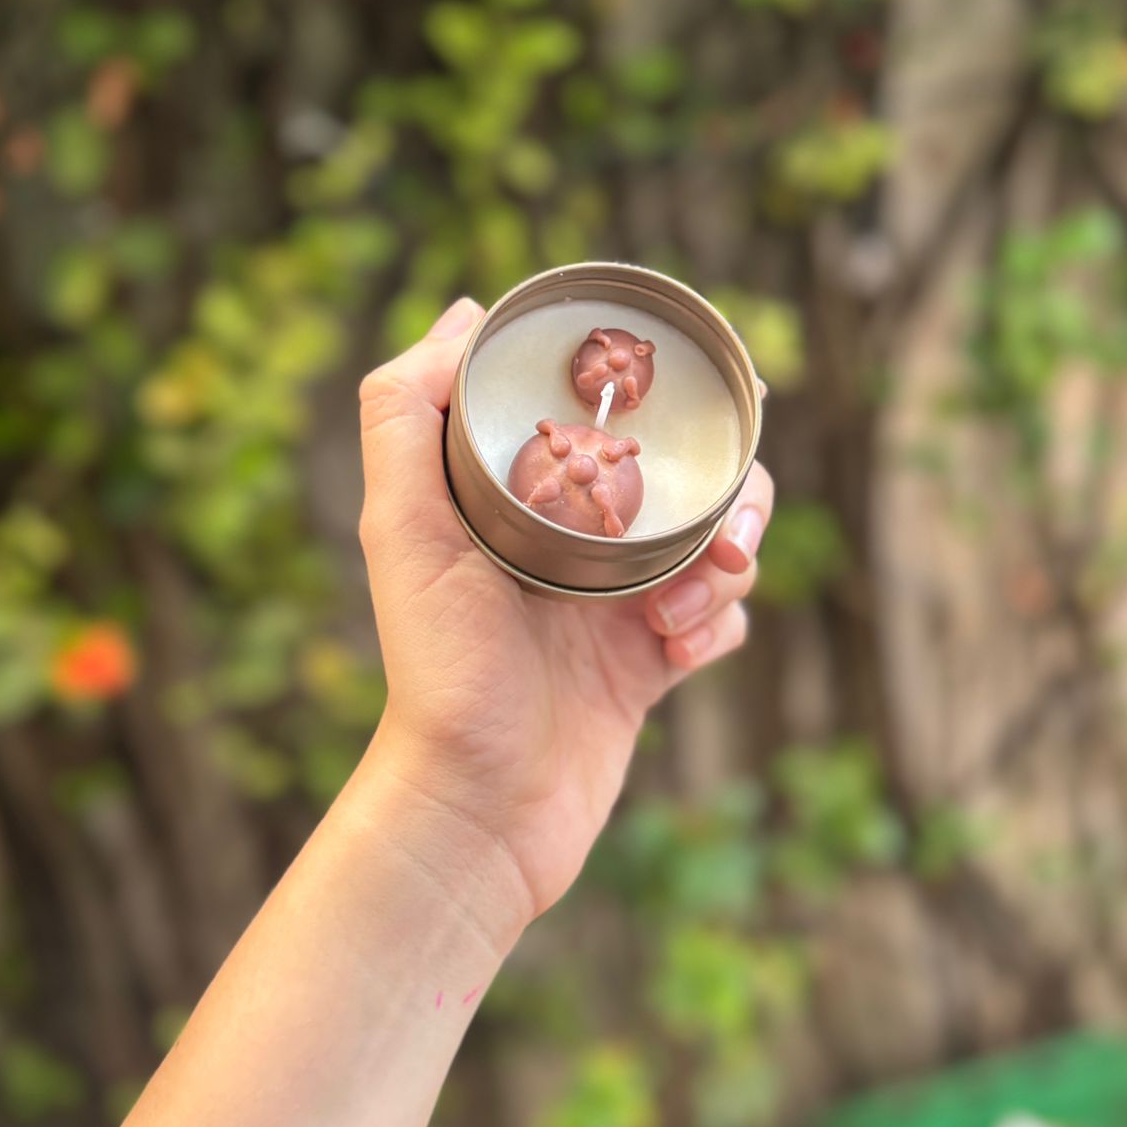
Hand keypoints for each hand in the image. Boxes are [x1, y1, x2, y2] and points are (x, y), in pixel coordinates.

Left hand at [357, 298, 773, 943]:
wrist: (478, 812)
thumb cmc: (438, 671)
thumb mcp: (402, 527)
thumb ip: (407, 415)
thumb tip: (463, 313)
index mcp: (519, 499)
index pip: (600, 415)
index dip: (651, 396)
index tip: (686, 393)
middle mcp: (570, 541)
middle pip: (681, 473)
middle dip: (720, 490)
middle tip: (722, 526)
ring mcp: (613, 602)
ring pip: (715, 540)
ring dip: (724, 562)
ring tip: (681, 607)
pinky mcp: (646, 664)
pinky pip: (718, 618)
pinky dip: (716, 625)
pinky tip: (678, 652)